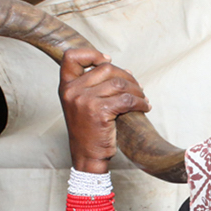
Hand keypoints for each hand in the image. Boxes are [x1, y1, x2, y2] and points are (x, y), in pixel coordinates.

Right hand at [59, 48, 150, 172]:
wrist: (87, 156)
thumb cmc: (88, 131)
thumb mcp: (81, 104)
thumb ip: (93, 86)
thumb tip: (121, 69)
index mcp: (66, 87)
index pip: (71, 56)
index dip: (91, 54)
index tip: (108, 60)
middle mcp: (72, 91)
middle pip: (106, 68)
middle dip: (126, 76)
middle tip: (137, 88)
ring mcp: (84, 101)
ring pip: (119, 83)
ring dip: (137, 90)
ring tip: (143, 98)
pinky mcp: (99, 112)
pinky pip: (127, 100)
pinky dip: (141, 102)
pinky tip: (145, 107)